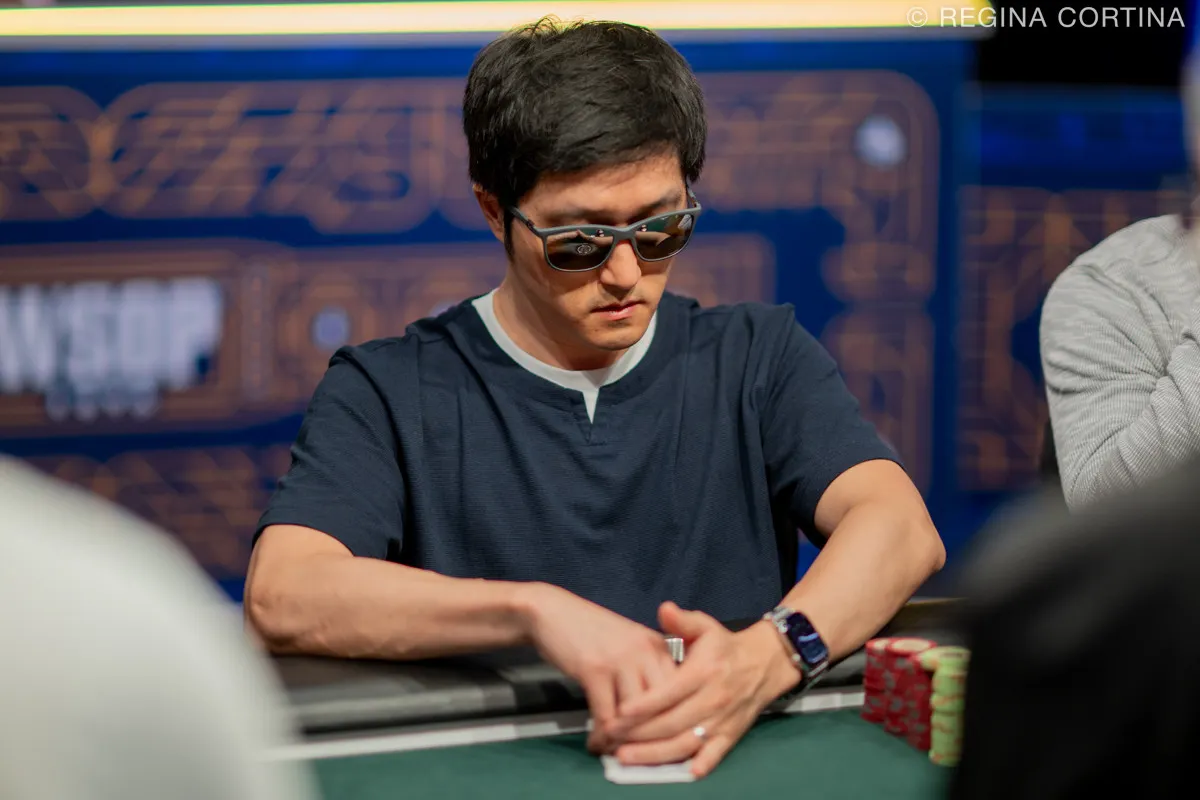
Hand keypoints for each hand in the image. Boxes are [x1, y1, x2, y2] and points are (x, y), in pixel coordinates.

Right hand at [516, 583, 677, 753]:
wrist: (551, 611)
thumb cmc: (590, 632)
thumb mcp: (628, 646)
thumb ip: (647, 672)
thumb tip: (656, 715)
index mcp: (659, 647)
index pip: (680, 693)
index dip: (673, 723)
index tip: (663, 745)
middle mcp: (646, 652)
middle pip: (662, 708)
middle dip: (651, 738)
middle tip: (639, 757)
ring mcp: (621, 660)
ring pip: (635, 717)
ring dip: (625, 742)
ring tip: (614, 753)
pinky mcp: (595, 670)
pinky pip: (605, 716)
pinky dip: (600, 737)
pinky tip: (594, 743)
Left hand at [607, 602, 800, 777]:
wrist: (766, 663)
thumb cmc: (725, 646)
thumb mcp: (705, 626)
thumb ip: (682, 620)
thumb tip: (664, 609)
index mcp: (703, 672)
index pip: (669, 692)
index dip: (644, 705)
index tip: (620, 713)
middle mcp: (713, 699)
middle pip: (671, 722)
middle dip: (639, 733)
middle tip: (610, 738)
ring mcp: (722, 720)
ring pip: (686, 743)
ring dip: (656, 754)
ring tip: (627, 757)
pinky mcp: (731, 734)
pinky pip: (715, 754)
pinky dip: (700, 764)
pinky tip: (682, 773)